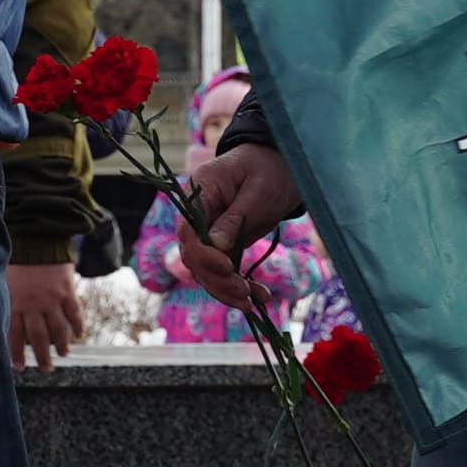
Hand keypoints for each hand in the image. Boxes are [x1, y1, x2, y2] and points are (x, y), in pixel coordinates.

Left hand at [6, 261, 83, 370]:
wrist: (37, 237)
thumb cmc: (15, 257)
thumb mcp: (1, 278)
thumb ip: (1, 299)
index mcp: (14, 302)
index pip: (13, 335)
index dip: (16, 353)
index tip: (18, 367)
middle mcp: (33, 304)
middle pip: (38, 337)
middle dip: (42, 357)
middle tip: (46, 369)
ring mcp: (52, 298)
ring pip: (57, 329)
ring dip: (61, 345)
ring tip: (63, 355)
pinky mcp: (67, 290)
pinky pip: (74, 313)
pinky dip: (77, 325)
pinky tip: (79, 335)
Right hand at [171, 144, 298, 301]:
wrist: (279, 164)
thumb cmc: (269, 169)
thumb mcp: (258, 191)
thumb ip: (236, 218)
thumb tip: (217, 248)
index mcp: (199, 192)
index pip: (188, 232)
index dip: (203, 254)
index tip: (228, 267)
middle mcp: (197, 215)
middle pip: (193, 257)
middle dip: (217, 279)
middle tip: (244, 293)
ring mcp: (208, 231)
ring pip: (206, 271)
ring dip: (227, 291)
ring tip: (254, 302)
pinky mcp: (223, 245)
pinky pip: (223, 271)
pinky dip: (239, 287)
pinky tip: (260, 296)